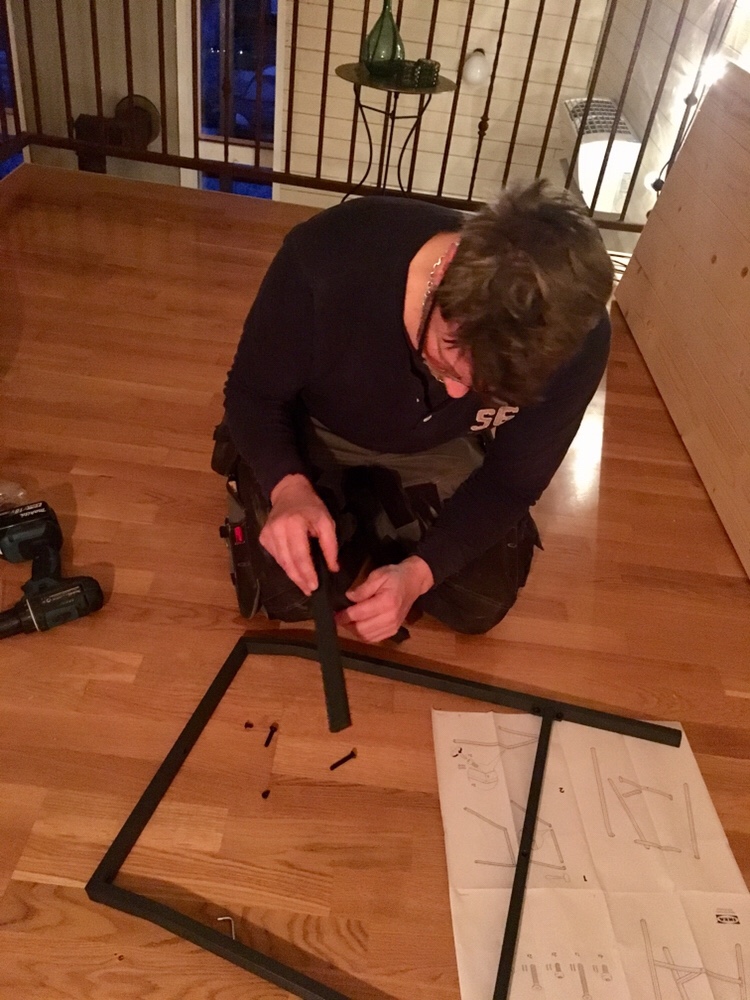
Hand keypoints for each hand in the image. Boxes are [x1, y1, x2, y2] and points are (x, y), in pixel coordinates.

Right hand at [260, 474, 338, 594]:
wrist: (289, 492)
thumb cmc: (311, 507)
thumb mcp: (326, 522)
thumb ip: (330, 546)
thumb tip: (333, 569)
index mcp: (293, 524)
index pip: (299, 555)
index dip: (307, 573)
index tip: (314, 586)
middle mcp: (276, 530)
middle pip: (288, 562)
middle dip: (299, 579)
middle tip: (309, 591)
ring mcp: (267, 535)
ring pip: (281, 562)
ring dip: (292, 576)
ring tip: (304, 585)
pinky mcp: (263, 538)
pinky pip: (276, 557)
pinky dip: (285, 566)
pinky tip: (294, 571)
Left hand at [335, 556, 433, 642]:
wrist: (413, 582)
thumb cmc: (395, 576)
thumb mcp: (378, 575)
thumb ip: (362, 589)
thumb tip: (348, 598)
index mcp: (386, 602)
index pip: (359, 614)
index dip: (344, 615)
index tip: (334, 613)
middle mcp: (390, 618)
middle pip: (361, 628)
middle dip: (346, 624)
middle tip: (338, 617)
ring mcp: (393, 626)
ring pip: (366, 636)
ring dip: (353, 630)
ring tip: (347, 621)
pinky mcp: (393, 631)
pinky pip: (373, 639)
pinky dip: (362, 635)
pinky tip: (358, 626)